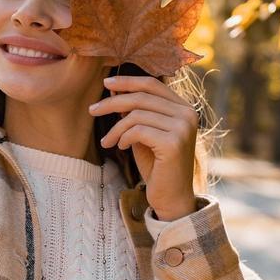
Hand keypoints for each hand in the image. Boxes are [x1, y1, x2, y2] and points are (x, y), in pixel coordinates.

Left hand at [88, 75, 198, 220]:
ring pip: (136, 114)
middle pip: (141, 97)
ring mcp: (183, 128)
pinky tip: (121, 147)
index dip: (127, 81)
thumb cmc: (157, 166)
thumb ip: (134, 112)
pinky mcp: (174, 143)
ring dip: (116, 128)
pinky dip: (123, 137)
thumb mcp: (143, 134)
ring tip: (108, 141)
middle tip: (92, 110)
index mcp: (184, 108)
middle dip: (112, 102)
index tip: (106, 83)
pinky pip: (137, 131)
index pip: (152, 84)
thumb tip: (114, 90)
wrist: (172, 197)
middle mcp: (188, 114)